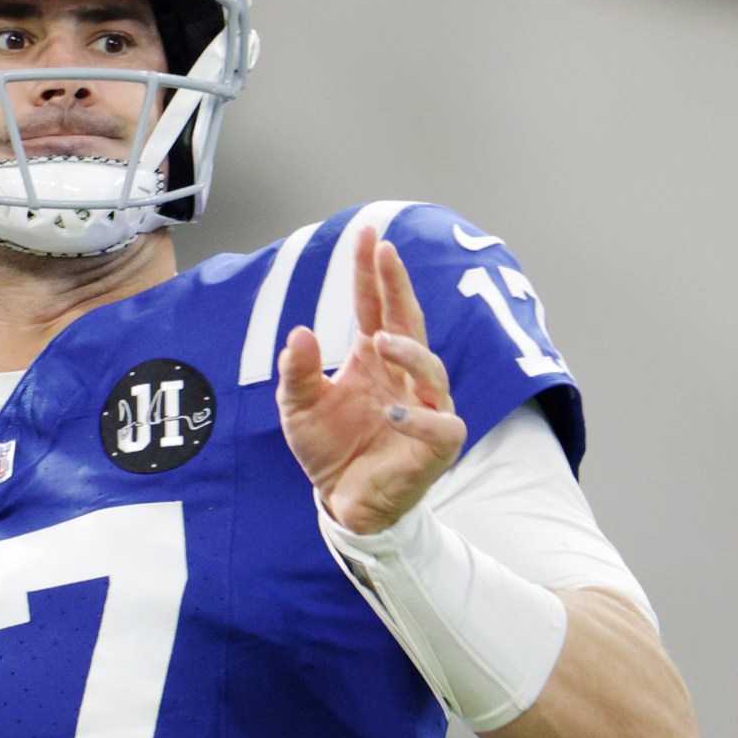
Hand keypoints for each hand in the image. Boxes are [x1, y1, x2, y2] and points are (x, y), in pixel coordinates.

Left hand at [277, 227, 465, 532]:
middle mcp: (404, 376)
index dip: (370, 272)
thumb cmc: (328, 449)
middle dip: (399, 285)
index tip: (369, 235)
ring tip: (380, 340)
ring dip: (408, 350)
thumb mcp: (297, 408)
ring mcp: (425, 408)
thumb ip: (297, 372)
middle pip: (409, 322)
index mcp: (373, 359)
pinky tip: (394, 410)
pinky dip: (419, 417)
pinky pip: (440, 425)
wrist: (342, 502)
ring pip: (431, 368)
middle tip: (386, 253)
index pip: (375, 306)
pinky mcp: (437, 445)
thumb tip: (300, 332)